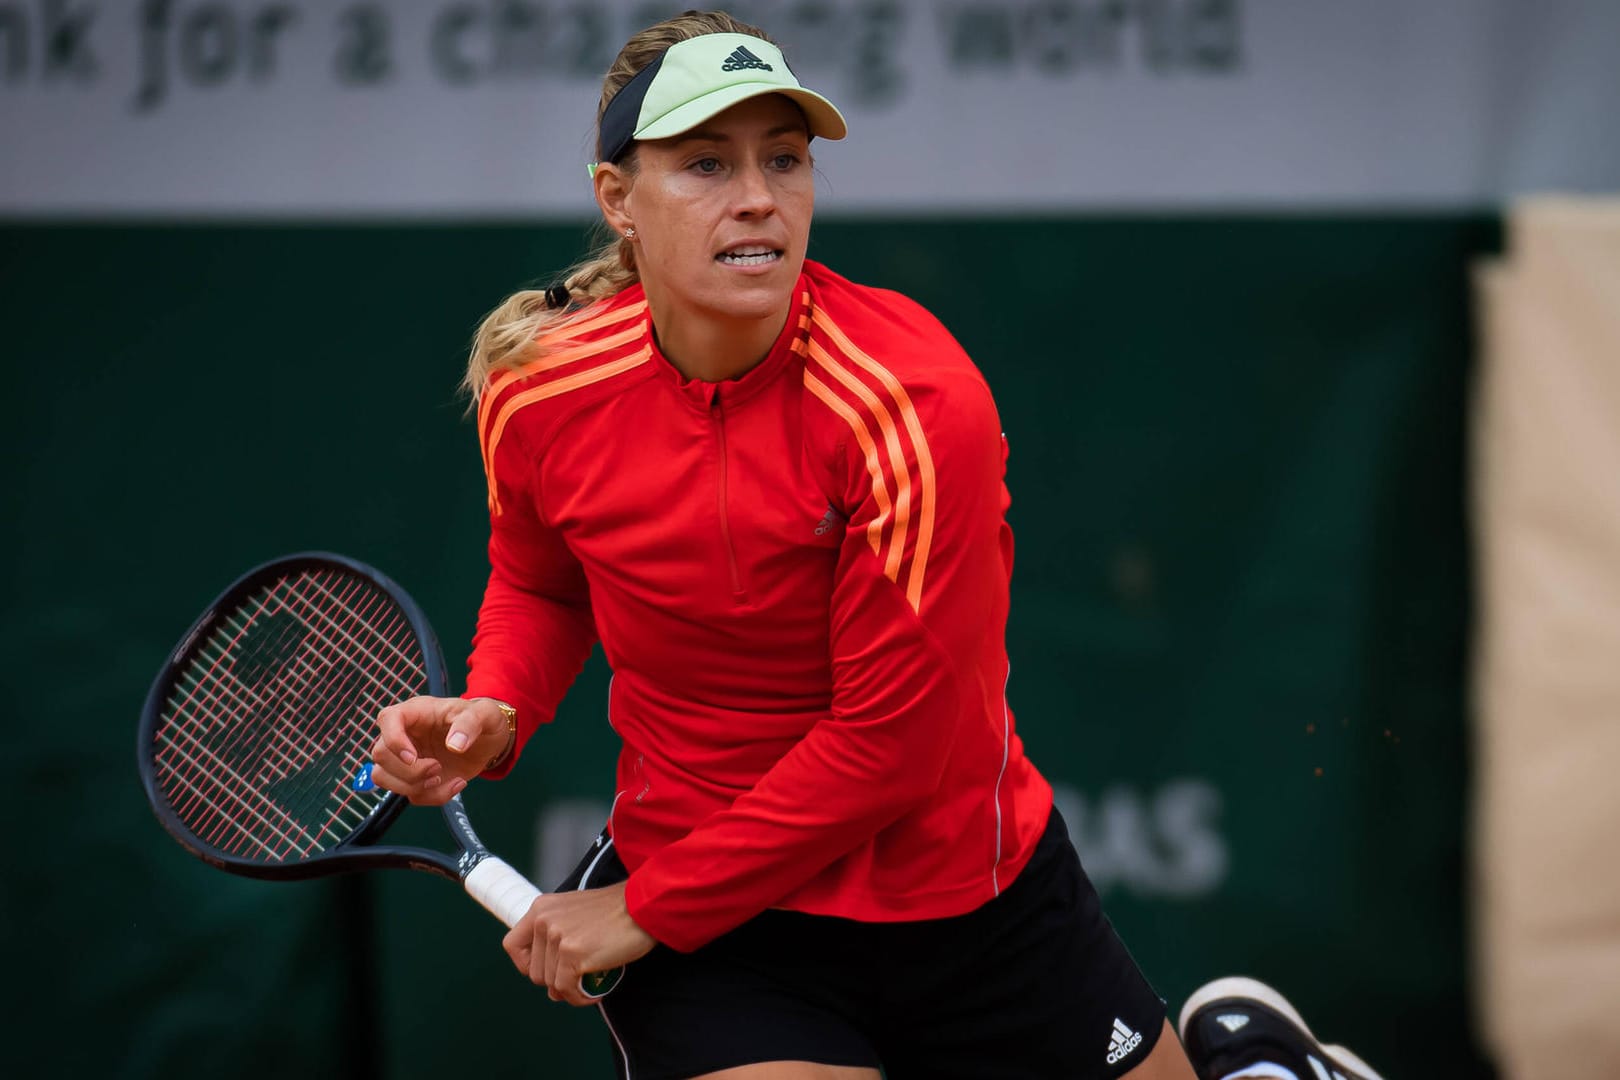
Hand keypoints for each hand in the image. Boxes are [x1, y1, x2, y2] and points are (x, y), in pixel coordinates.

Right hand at [368, 695, 511, 804]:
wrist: (490, 739)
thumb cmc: (482, 718)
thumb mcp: (485, 713)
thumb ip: (470, 723)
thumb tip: (454, 744)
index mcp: (416, 712)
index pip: (387, 719)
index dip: (393, 740)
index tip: (413, 757)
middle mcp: (405, 734)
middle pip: (381, 755)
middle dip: (409, 770)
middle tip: (437, 768)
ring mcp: (407, 758)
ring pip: (383, 778)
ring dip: (413, 786)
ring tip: (441, 778)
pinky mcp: (416, 778)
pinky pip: (411, 795)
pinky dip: (434, 797)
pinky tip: (456, 784)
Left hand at [502, 880, 657, 1005]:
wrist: (644, 906)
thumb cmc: (617, 912)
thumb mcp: (576, 912)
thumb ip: (557, 936)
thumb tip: (549, 984)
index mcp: (541, 907)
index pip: (512, 945)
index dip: (526, 965)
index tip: (547, 970)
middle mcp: (544, 920)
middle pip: (533, 971)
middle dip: (554, 981)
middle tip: (578, 979)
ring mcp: (557, 936)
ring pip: (550, 984)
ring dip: (570, 990)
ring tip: (591, 982)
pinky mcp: (572, 953)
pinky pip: (567, 989)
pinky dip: (581, 997)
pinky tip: (597, 991)